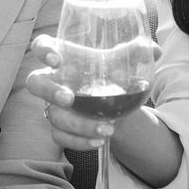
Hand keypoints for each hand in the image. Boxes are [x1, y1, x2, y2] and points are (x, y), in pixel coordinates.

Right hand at [21, 34, 130, 149]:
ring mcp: (52, 106)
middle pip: (35, 83)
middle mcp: (52, 80)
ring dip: (77, 124)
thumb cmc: (109, 73)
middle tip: (69, 99)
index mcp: (63, 56)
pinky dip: (79, 142)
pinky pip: (60, 137)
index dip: (43, 51)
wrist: (112, 102)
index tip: (56, 60)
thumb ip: (134, 54)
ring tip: (107, 128)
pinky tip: (98, 142)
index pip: (41, 46)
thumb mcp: (120, 62)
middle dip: (49, 91)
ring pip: (53, 116)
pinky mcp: (58, 128)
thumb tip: (153, 51)